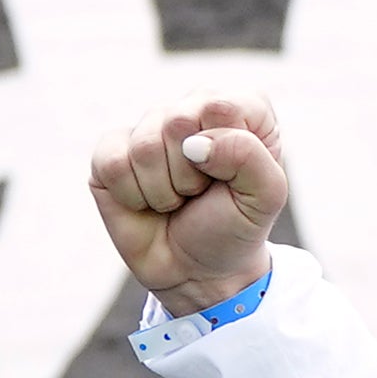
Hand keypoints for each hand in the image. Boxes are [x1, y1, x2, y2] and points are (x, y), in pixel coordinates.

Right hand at [88, 95, 290, 313]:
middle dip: (190, 176)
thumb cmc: (234, 227)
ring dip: (164, 191)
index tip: (231, 180)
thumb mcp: (265, 197)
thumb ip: (248, 156)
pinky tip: (146, 201)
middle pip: (177, 121)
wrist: (197, 271)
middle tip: (199, 193)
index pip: (219, 106)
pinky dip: (133, 196)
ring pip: (144, 146)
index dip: (222, 152)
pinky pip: (112, 163)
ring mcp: (148, 127)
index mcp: (239, 108)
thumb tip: (193, 143)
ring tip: (177, 200)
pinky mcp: (111, 151)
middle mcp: (192, 107)